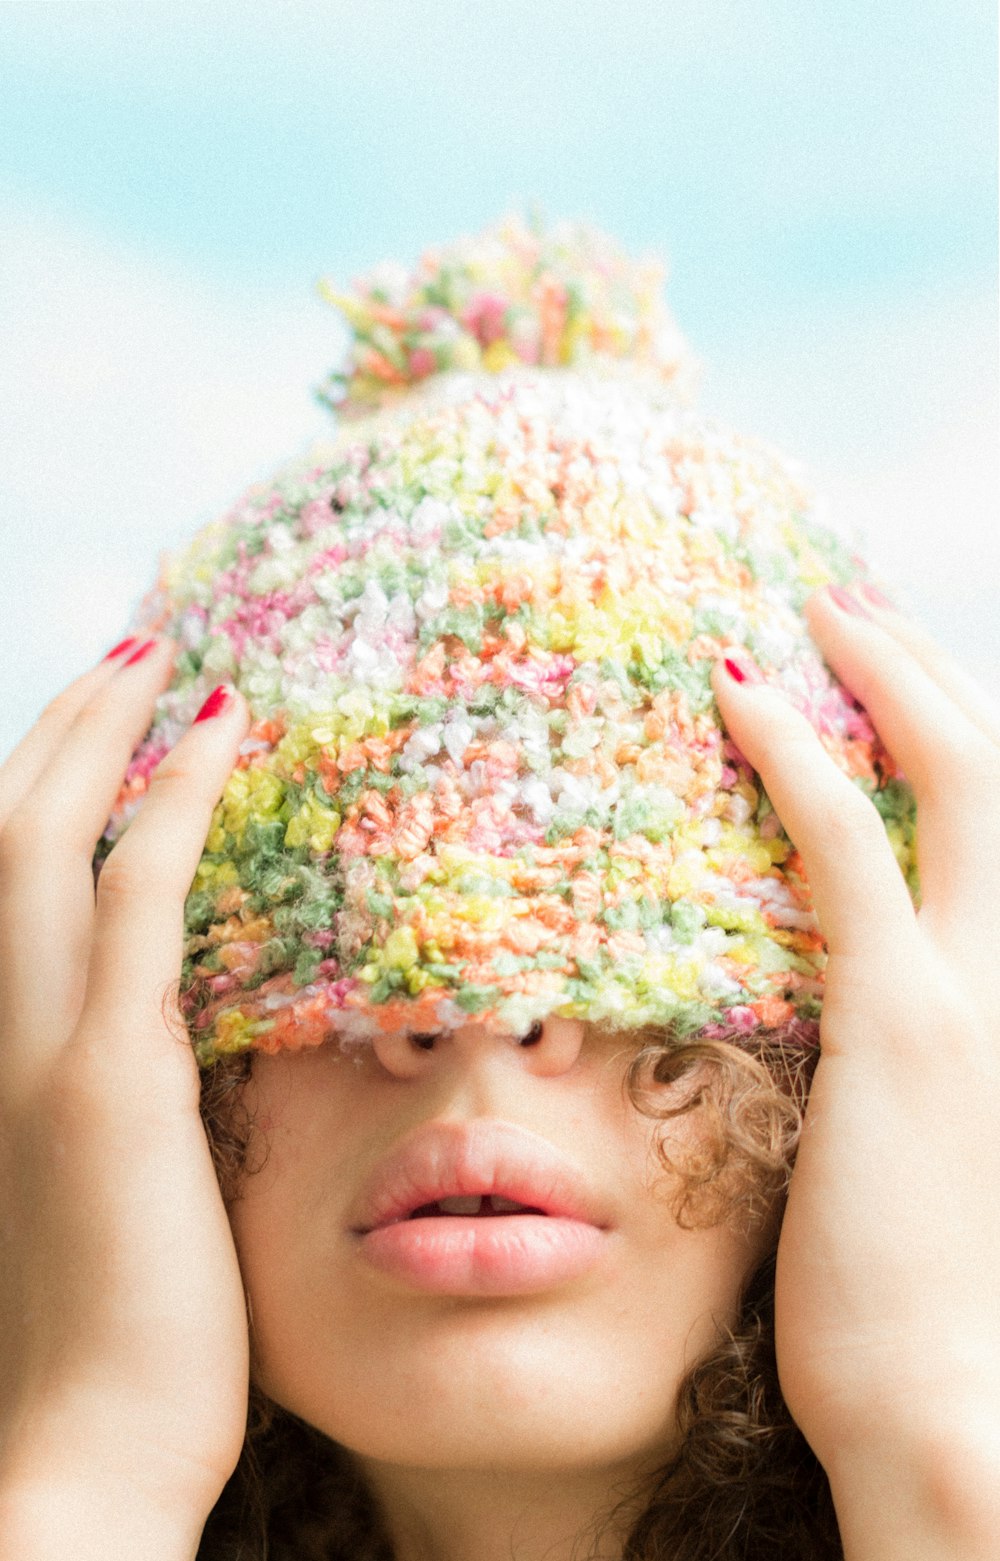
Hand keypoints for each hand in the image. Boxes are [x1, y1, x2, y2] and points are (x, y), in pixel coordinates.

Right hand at [0, 641, 251, 1539]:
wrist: (78, 1464)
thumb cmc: (108, 1347)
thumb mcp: (98, 1195)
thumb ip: (116, 1099)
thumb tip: (178, 1032)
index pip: (2, 892)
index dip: (40, 794)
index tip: (101, 734)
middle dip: (58, 733)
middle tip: (126, 657)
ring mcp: (36, 1053)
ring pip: (43, 842)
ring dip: (100, 735)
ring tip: (164, 661)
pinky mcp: (107, 1080)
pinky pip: (135, 898)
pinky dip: (172, 803)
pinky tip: (221, 734)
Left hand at [712, 587, 999, 1552]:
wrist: (944, 1405)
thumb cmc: (919, 1290)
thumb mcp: (932, 1143)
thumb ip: (913, 1042)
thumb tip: (849, 980)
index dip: (956, 730)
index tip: (891, 680)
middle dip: (934, 672)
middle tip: (854, 611)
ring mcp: (978, 991)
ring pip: (958, 775)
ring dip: (885, 675)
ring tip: (814, 612)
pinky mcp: (902, 1023)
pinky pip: (846, 847)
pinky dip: (796, 756)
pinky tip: (734, 694)